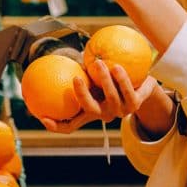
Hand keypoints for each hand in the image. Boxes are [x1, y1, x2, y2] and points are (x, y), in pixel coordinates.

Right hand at [40, 60, 156, 133]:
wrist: (144, 84)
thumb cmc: (113, 78)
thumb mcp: (93, 77)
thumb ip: (78, 72)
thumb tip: (53, 60)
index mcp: (91, 111)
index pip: (70, 125)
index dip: (55, 126)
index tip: (42, 117)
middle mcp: (104, 114)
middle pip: (89, 109)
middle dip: (82, 95)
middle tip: (76, 77)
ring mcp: (121, 111)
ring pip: (111, 98)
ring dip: (104, 79)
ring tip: (98, 63)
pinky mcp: (136, 105)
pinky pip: (128, 91)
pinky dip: (122, 79)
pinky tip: (117, 65)